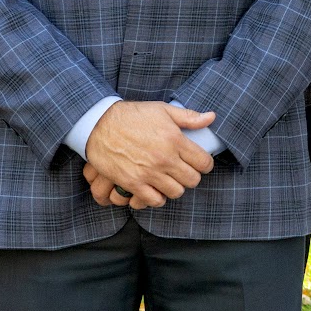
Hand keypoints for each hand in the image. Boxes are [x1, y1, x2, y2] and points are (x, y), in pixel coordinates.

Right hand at [84, 102, 216, 208]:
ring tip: (169, 180)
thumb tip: (211, 118)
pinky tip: (154, 189)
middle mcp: (165, 158)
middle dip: (191, 177)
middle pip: (192, 180)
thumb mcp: (162, 110)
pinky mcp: (133, 183)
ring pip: (176, 192)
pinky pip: (154, 200)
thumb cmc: (132, 115)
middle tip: (183, 172)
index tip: (200, 163)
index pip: (204, 162)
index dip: (205, 164)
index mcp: (175, 140)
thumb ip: (188, 116)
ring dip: (175, 188)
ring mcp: (149, 172)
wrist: (99, 124)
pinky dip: (157, 198)